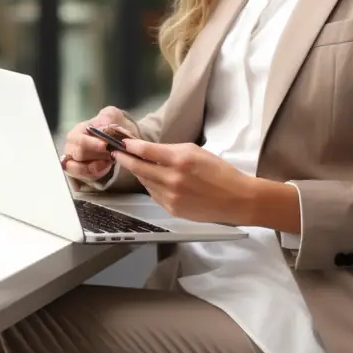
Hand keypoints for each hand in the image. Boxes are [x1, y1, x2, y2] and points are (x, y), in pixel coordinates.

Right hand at [62, 107, 138, 183]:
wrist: (121, 141)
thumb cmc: (114, 128)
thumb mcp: (113, 116)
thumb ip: (108, 116)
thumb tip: (104, 123)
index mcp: (78, 131)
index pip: (79, 139)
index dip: (91, 143)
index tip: (105, 145)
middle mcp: (72, 146)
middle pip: (78, 154)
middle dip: (97, 155)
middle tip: (111, 154)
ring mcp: (74, 160)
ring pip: (78, 168)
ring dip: (95, 166)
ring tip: (108, 161)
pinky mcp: (79, 172)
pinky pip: (82, 177)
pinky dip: (95, 174)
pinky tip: (105, 167)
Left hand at [111, 139, 253, 224]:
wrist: (236, 199)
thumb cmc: (220, 171)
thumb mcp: (196, 152)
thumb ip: (171, 151)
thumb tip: (150, 151)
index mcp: (180, 160)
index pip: (146, 151)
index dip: (131, 146)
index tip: (122, 143)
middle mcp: (172, 179)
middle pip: (139, 168)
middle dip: (125, 159)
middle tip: (116, 153)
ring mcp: (171, 197)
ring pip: (145, 182)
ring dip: (139, 173)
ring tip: (134, 165)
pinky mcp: (172, 209)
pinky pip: (154, 194)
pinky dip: (151, 185)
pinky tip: (152, 180)